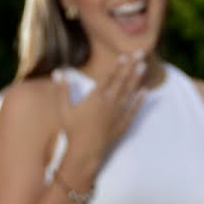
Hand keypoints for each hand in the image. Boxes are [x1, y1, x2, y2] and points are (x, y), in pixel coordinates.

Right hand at [56, 52, 146, 167]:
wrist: (84, 151)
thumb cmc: (72, 130)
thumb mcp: (65, 108)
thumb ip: (63, 89)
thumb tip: (57, 72)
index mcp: (95, 97)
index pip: (108, 77)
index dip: (117, 66)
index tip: (124, 55)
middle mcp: (109, 102)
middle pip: (122, 80)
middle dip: (131, 65)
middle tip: (140, 52)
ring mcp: (118, 113)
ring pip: (130, 92)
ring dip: (137, 78)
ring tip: (144, 66)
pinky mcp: (123, 123)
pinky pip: (134, 109)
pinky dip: (140, 100)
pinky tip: (146, 91)